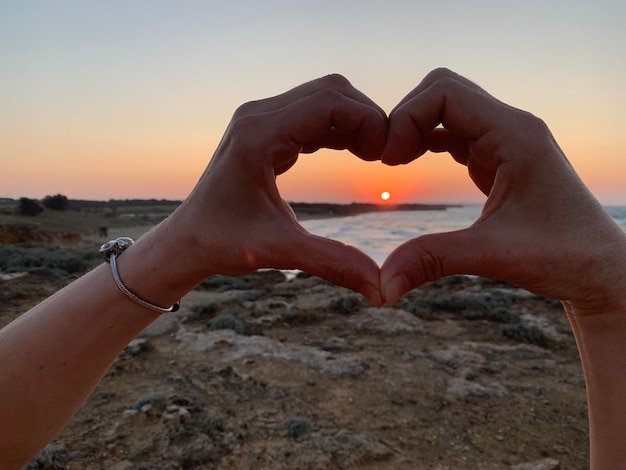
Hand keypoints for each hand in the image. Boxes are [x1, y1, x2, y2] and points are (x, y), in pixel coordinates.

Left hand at [173, 75, 386, 304]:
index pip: (328, 101)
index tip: (384, 158)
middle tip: (384, 157)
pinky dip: (339, 129)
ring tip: (376, 157)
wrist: (189, 239)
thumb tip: (381, 289)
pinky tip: (356, 152)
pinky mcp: (265, 130)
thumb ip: (331, 263)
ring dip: (354, 122)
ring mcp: (260, 119)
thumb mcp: (279, 252)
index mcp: (258, 134)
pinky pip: (312, 115)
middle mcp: (257, 116)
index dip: (367, 121)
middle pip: (330, 91)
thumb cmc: (223, 243)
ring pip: (323, 98)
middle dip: (366, 118)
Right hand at [380, 68, 625, 314]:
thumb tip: (383, 283)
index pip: (445, 93)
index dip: (406, 116)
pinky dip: (426, 141)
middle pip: (443, 90)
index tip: (388, 159)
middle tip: (386, 158)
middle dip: (406, 116)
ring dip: (415, 128)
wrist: (599, 268)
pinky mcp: (498, 159)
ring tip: (393, 161)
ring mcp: (505, 141)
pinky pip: (454, 133)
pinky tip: (411, 164)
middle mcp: (510, 128)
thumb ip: (433, 260)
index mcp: (514, 134)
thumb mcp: (493, 255)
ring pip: (447, 109)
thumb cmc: (562, 257)